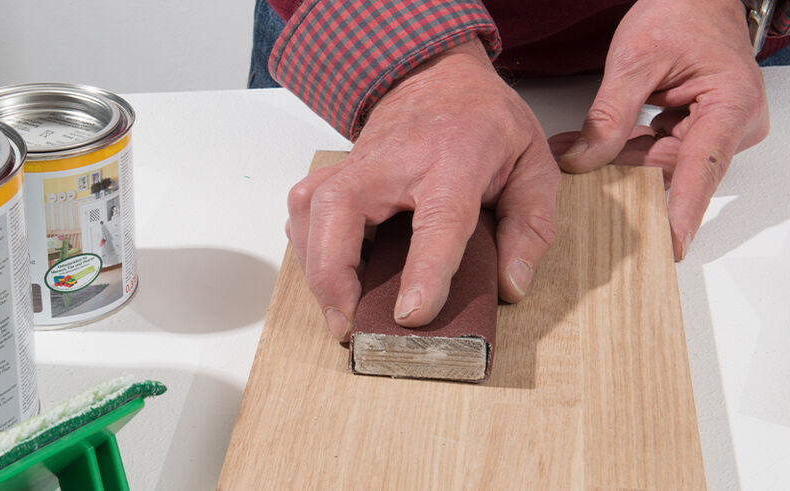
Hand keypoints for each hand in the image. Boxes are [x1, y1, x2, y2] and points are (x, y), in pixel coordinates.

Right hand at [286, 40, 559, 341]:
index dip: (423, 271)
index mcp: (454, 159)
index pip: (436, 220)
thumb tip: (511, 286)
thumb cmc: (485, 121)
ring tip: (338, 312)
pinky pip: (302, 210)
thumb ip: (530, 228)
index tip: (410, 314)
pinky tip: (326, 275)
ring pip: (309, 210)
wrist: (438, 74)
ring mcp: (355, 163)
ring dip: (314, 267)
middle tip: (347, 324)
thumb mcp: (533, 165)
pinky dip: (306, 248)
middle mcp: (394, 159)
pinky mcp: (334, 172)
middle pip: (341, 210)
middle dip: (332, 273)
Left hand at [553, 0, 768, 259]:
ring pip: (660, 163)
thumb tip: (584, 161)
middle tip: (574, 166)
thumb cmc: (680, 14)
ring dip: (617, 157)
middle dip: (621, 170)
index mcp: (730, 106)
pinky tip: (590, 145)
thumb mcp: (635, 61)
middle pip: (671, 168)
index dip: (684, 211)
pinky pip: (659, 149)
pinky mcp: (699, 129)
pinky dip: (626, 145)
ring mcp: (717, 129)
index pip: (702, 169)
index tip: (672, 245)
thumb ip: (610, 115)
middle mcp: (732, 125)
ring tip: (573, 151)